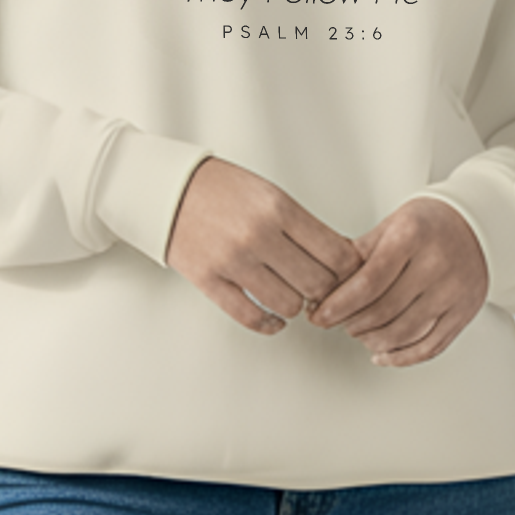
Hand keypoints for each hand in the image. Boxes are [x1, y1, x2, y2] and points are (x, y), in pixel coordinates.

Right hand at [166, 159, 358, 335]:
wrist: (166, 189)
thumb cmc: (222, 190)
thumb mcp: (270, 194)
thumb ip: (303, 226)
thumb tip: (342, 261)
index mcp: (279, 208)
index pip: (337, 254)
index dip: (349, 271)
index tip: (345, 275)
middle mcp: (258, 235)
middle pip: (318, 283)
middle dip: (325, 291)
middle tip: (321, 290)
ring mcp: (232, 260)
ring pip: (288, 305)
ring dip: (296, 306)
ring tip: (293, 297)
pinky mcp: (208, 280)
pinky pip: (250, 317)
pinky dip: (269, 324)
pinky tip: (274, 319)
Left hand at [308, 197, 488, 365]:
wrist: (476, 226)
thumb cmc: (428, 225)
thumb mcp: (389, 226)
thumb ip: (357, 256)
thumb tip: (322, 288)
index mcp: (412, 237)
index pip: (368, 283)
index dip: (339, 305)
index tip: (320, 315)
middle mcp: (437, 265)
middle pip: (384, 311)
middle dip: (352, 323)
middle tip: (336, 322)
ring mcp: (454, 292)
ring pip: (404, 333)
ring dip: (373, 341)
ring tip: (359, 333)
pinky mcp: (464, 313)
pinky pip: (429, 347)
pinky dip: (401, 357)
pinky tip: (383, 354)